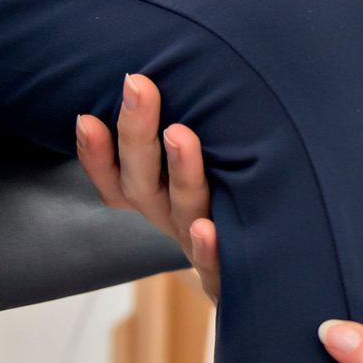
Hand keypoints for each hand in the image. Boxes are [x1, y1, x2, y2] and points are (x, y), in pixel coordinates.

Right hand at [75, 74, 220, 301]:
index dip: (95, 155)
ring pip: (184, 212)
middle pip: (144, 183)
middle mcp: (174, 221)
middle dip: (137, 133)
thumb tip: (162, 78)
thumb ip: (180, 133)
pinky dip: (208, 250)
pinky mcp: (232, 277)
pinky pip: (217, 268)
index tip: (85, 116)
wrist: (278, 285)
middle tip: (138, 86)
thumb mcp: (204, 169)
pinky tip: (206, 228)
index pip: (115, 179)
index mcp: (160, 200)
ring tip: (178, 134)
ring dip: (181, 173)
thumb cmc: (237, 207)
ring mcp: (201, 249)